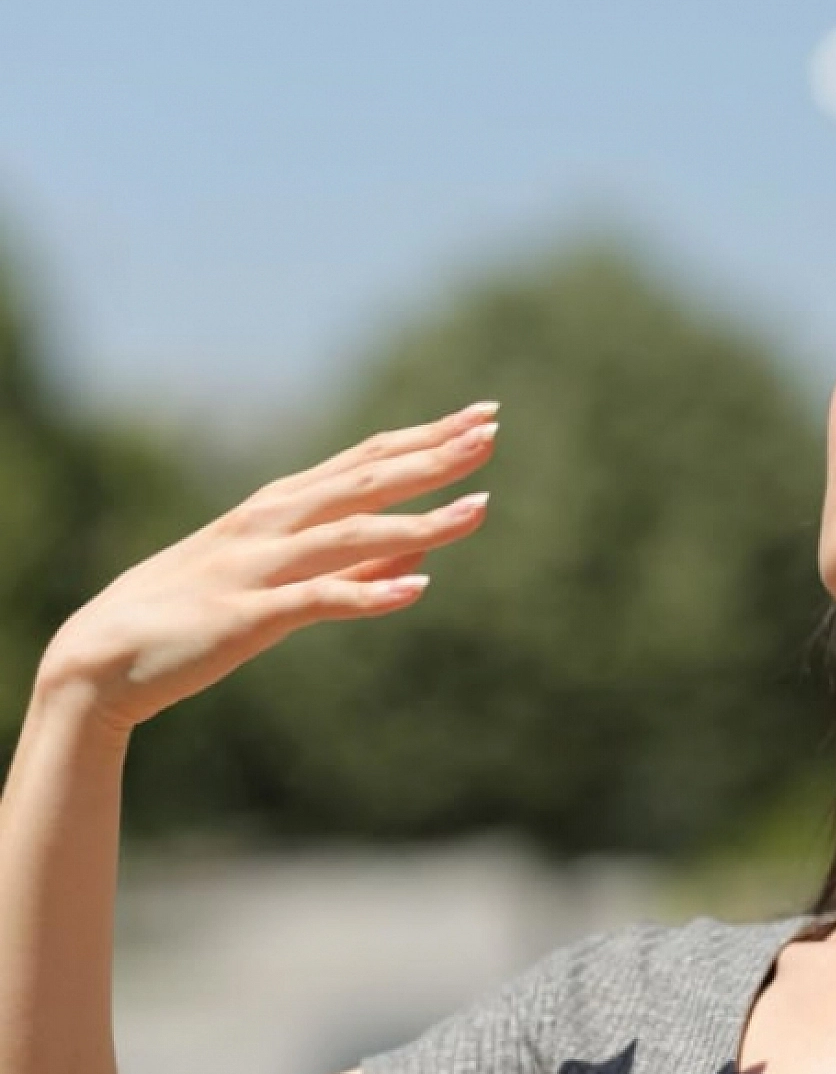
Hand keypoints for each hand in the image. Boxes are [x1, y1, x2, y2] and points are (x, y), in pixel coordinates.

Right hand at [33, 401, 499, 733]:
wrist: (105, 657)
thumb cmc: (199, 610)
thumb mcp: (285, 574)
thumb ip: (357, 557)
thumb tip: (424, 540)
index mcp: (283, 504)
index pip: (368, 457)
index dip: (427, 436)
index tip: (482, 417)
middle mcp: (274, 521)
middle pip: (367, 479)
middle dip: (434, 457)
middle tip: (492, 433)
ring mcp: (261, 565)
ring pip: (354, 533)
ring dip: (422, 520)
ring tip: (481, 510)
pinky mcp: (248, 615)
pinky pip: (317, 600)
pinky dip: (368, 592)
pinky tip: (416, 590)